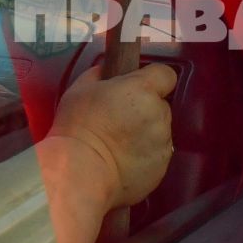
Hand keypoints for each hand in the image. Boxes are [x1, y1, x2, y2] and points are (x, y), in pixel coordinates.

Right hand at [38, 63, 177, 242]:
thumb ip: (102, 74)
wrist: (80, 173)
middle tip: (119, 121)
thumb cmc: (77, 126)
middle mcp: (159, 115)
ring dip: (146, 135)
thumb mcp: (80, 89)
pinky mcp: (162, 168)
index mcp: (143, 90)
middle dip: (146, 110)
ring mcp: (164, 143)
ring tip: (119, 146)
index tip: (138, 88)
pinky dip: (145, 157)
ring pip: (160, 132)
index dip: (153, 80)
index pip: (166, 75)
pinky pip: (157, 156)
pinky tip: (123, 163)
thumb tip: (109, 70)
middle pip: (161, 105)